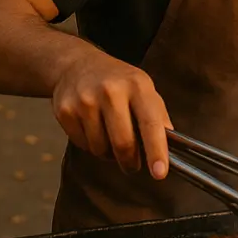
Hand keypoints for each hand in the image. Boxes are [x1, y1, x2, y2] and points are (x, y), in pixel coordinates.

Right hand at [51, 53, 173, 177]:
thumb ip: (158, 117)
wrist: (76, 65)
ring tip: (110, 137)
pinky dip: (91, 145)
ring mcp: (85, 100)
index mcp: (137, 86)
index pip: (150, 123)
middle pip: (123, 143)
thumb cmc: (117, 81)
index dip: (156, 150)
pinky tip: (93, 129)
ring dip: (108, 153)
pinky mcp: (65, 111)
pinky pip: (82, 145)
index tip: (160, 173)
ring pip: (100, 148)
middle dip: (130, 162)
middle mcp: (111, 91)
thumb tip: (171, 147)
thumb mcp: (144, 89)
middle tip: (133, 165)